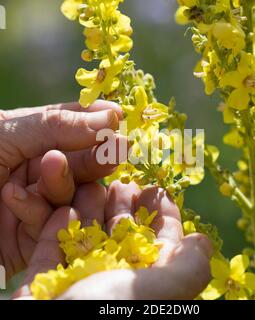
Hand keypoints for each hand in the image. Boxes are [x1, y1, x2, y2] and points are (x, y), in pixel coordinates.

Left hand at [0, 101, 124, 278]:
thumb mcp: (3, 131)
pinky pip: (53, 224)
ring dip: (63, 182)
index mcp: (36, 138)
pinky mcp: (37, 234)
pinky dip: (37, 212)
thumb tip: (112, 115)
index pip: (76, 127)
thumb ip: (57, 124)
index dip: (99, 122)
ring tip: (48, 168)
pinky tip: (13, 199)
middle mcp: (43, 169)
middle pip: (82, 162)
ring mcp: (42, 202)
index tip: (119, 119)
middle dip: (96, 156)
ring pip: (73, 193)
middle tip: (119, 148)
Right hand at [15, 182, 211, 299]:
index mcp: (146, 286)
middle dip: (124, 207)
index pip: (161, 243)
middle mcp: (115, 284)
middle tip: (122, 183)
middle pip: (123, 236)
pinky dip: (59, 229)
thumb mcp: (159, 294)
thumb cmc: (105, 317)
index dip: (162, 215)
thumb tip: (202, 243)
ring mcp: (79, 284)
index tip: (156, 189)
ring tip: (93, 186)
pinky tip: (66, 209)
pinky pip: (53, 250)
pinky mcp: (45, 283)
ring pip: (88, 238)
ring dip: (90, 210)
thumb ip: (187, 269)